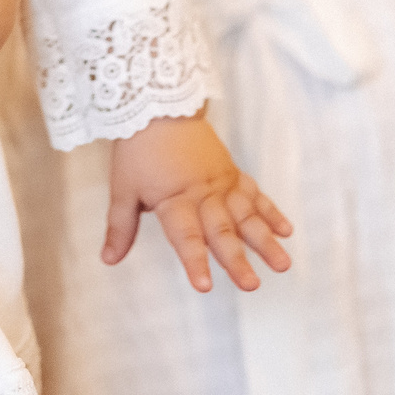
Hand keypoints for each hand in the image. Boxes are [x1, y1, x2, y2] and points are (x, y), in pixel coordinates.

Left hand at [105, 113, 292, 292]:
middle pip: (222, 230)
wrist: (160, 107)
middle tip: (252, 285)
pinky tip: (286, 231)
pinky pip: (256, 195)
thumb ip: (120, 227)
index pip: (185, 236)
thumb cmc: (138, 150)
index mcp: (174, 200)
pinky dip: (271, 212)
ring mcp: (222, 184)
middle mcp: (203, 195)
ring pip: (247, 215)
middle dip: (237, 260)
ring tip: (282, 264)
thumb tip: (108, 260)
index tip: (205, 286)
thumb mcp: (123, 189)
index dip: (194, 261)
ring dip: (265, 240)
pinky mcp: (233, 174)